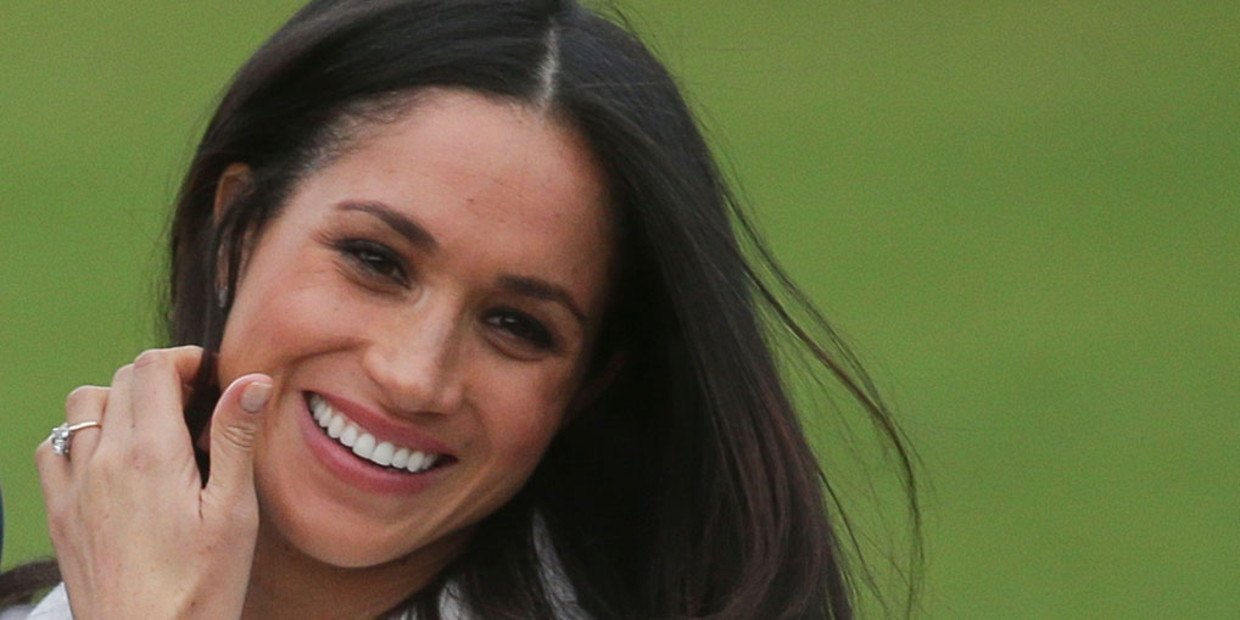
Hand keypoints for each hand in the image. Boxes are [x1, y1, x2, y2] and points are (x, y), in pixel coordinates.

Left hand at [36, 346, 270, 618]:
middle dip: (159, 378)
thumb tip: (250, 381)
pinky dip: (78, 438)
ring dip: (116, 401)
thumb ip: (234, 439)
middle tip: (195, 405)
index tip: (210, 375)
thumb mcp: (233, 512)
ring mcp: (75, 488)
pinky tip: (110, 460)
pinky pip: (52, 450)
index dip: (185, 359)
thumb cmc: (198, 588)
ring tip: (153, 428)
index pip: (153, 368)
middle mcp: (104, 462)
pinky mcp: (60, 515)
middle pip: (120, 380)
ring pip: (81, 407)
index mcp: (151, 455)